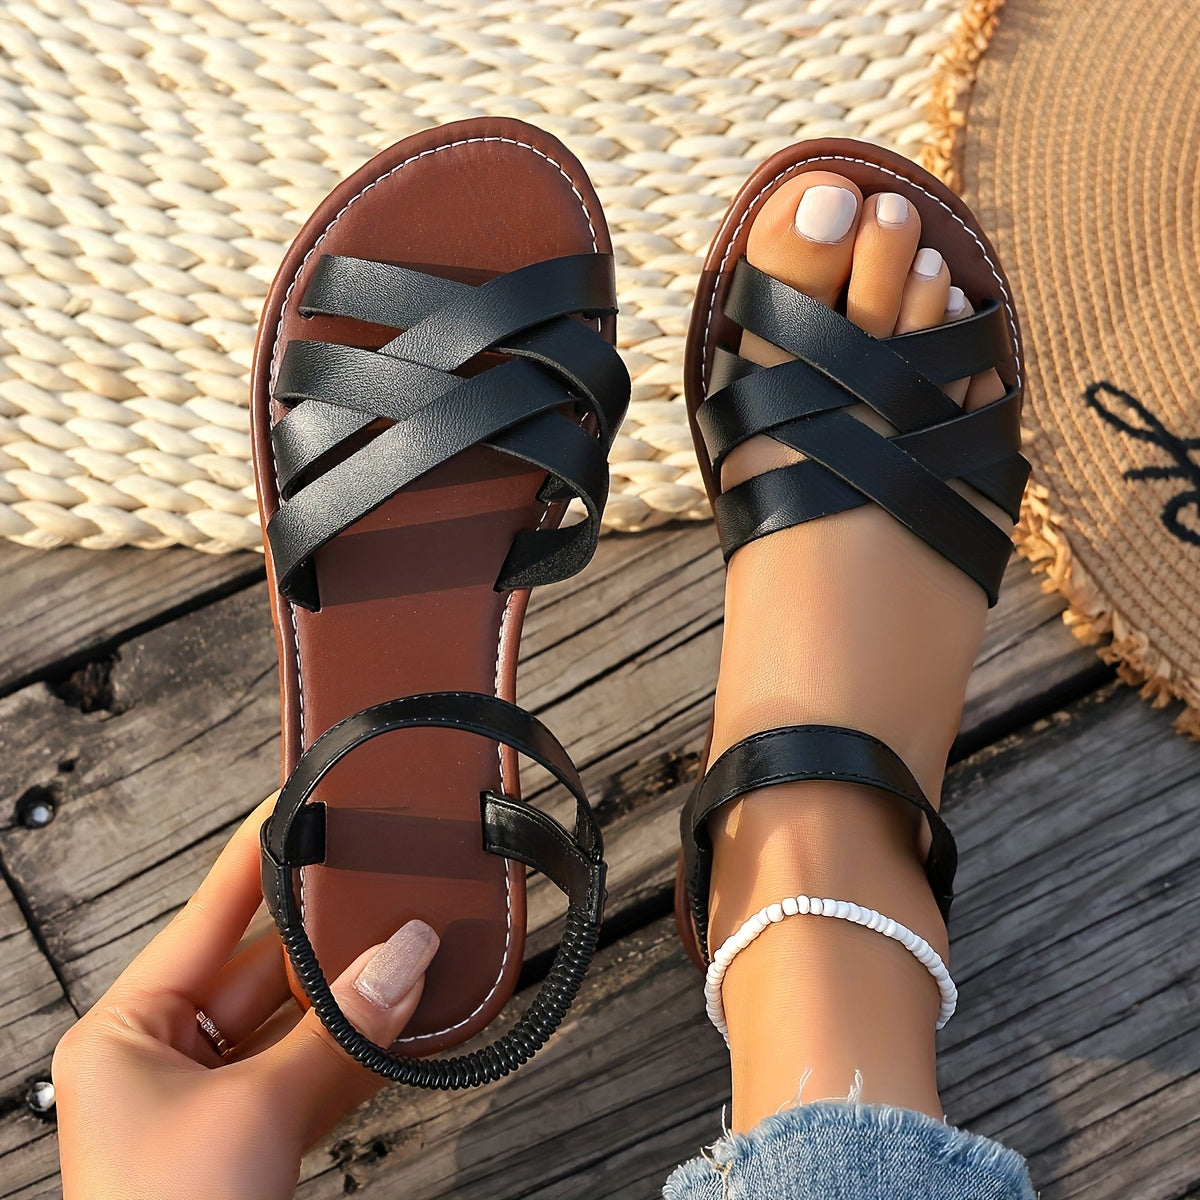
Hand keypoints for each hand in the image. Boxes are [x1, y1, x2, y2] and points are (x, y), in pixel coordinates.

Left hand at [52, 795, 438, 1199]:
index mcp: (128, 1031)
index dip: (261, 854)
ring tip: (413, 947)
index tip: (305, 801)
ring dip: (356, 998)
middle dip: (331, 937)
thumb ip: (337, 1033)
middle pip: (263, 967)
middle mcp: (166, 1058)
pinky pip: (315, 1074)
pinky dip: (361, 1052)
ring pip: (298, 1023)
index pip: (207, 914)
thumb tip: (407, 957)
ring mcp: (213, 1102)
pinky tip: (406, 1020)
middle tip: (388, 888)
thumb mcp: (252, 1116)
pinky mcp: (256, 1141)